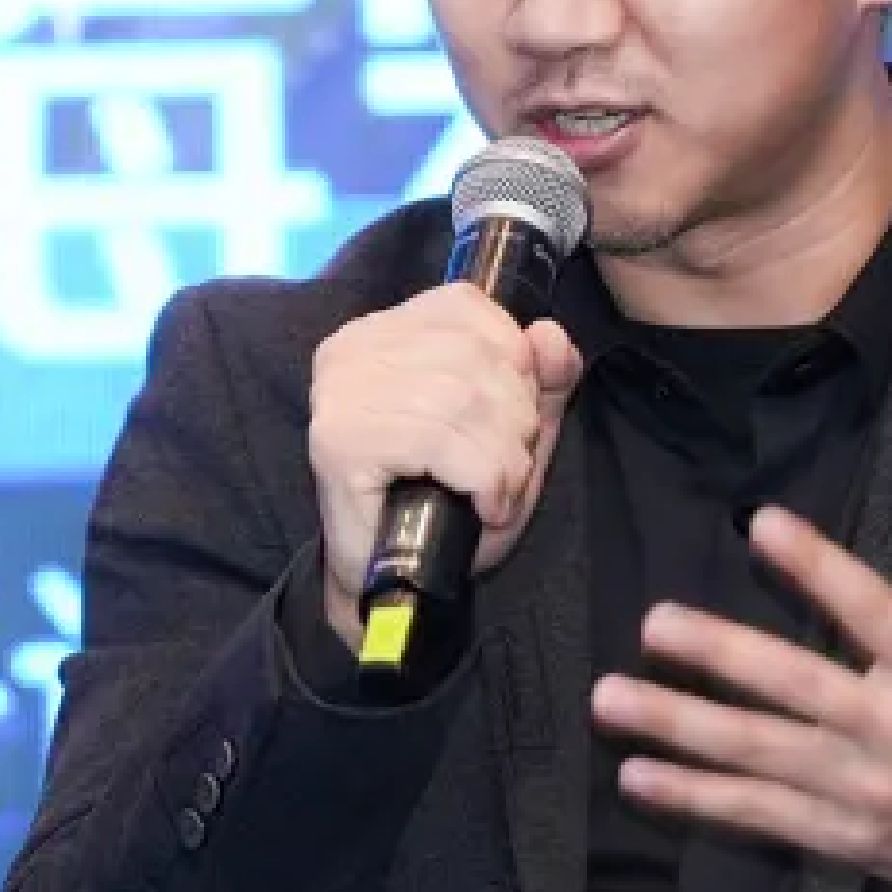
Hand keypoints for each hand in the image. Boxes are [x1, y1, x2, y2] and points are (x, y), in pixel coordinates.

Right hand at [305, 284, 583, 649]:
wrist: (394, 585)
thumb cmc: (447, 506)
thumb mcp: (511, 433)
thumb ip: (541, 379)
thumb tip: (552, 335)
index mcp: (382, 331)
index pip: (465, 307)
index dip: (514, 362)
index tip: (514, 422)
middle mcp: (351, 349)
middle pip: (472, 355)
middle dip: (516, 418)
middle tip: (509, 469)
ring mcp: (340, 394)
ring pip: (463, 398)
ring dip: (504, 457)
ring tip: (498, 492)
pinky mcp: (339, 442)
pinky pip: (440, 439)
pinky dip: (482, 477)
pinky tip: (484, 504)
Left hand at [591, 433, 891, 891]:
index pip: (873, 610)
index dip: (819, 568)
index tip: (760, 524)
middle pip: (801, 687)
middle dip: (724, 655)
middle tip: (653, 623)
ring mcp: (863, 789)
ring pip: (762, 754)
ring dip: (681, 727)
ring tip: (610, 699)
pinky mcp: (838, 836)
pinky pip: (757, 814)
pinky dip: (695, 798)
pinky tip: (636, 775)